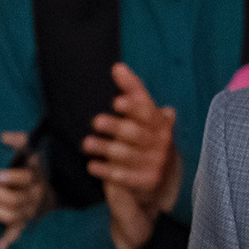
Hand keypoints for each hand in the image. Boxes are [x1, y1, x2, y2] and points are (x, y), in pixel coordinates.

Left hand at [0, 130, 46, 248]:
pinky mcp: (25, 220)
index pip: (27, 179)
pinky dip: (9, 240)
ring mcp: (30, 210)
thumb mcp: (31, 145)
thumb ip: (19, 139)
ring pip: (12, 214)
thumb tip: (2, 137)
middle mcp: (35, 196)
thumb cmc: (36, 160)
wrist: (55, 181)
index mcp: (37, 177)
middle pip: (15, 198)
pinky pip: (18, 232)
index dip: (13, 178)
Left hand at [85, 64, 180, 248]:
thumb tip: (117, 67)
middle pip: (136, 133)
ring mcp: (155, 163)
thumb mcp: (141, 116)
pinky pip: (123, 176)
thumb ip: (131, 92)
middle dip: (116, 127)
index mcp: (161, 123)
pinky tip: (91, 165)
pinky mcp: (146, 182)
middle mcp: (161, 143)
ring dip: (105, 148)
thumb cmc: (143, 140)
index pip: (148, 111)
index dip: (133, 106)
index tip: (116, 102)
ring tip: (86, 143)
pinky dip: (106, 170)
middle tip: (96, 122)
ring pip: (127, 154)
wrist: (157, 181)